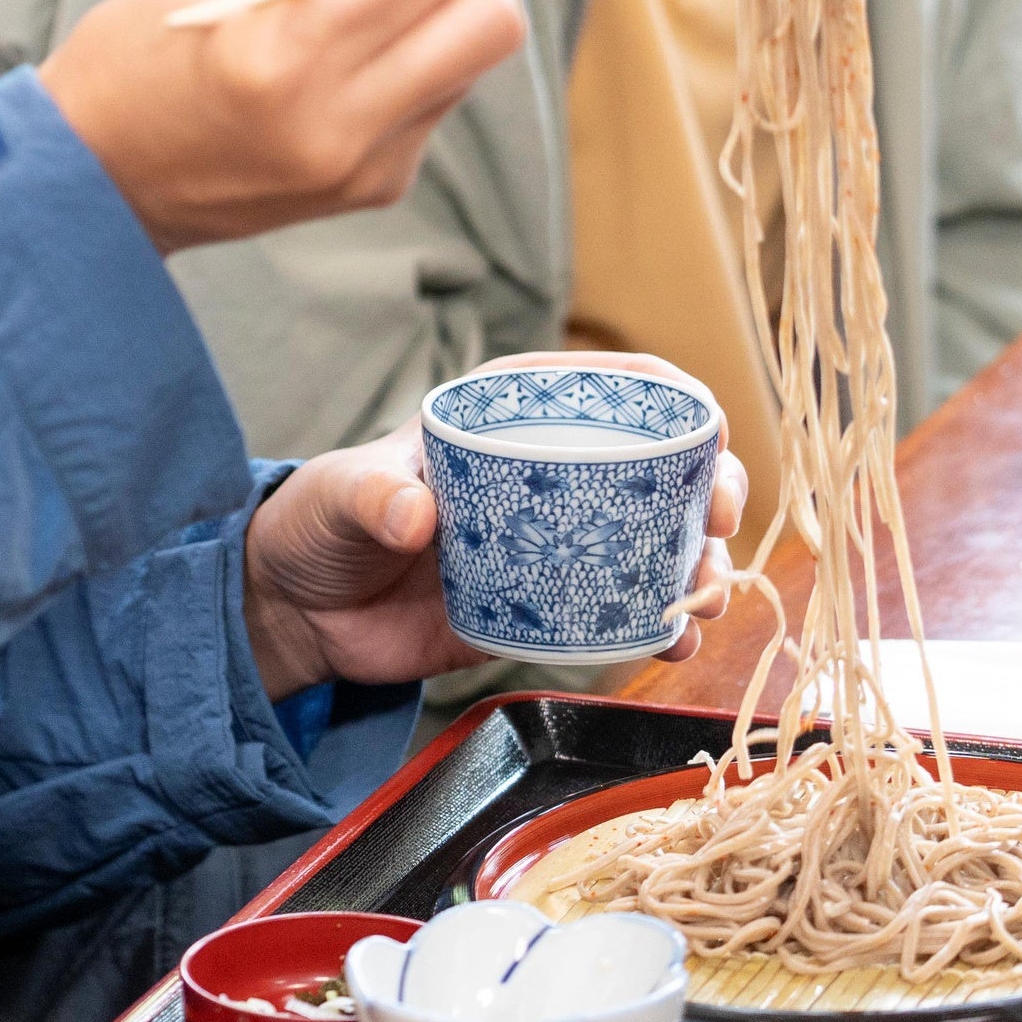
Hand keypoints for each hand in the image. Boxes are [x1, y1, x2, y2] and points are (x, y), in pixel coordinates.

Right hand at [38, 0, 531, 253]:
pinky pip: (445, 93)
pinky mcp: (377, 186)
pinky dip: (440, 39)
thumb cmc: (149, 39)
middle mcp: (336, 121)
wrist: (102, 171)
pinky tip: (397, 14)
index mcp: (284, 53)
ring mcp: (363, 166)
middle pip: (491, 23)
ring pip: (480, 58)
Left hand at [239, 352, 752, 698]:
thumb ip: (372, 498)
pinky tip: (675, 637)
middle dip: (713, 489)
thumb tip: (415, 515)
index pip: (615, 384)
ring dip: (702, 563)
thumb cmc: (321, 522)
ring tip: (704, 594)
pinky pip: (625, 610)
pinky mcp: (553, 606)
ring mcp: (560, 541)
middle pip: (662, 465)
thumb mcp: (342, 495)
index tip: (712, 434)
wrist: (301, 611)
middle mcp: (552, 470)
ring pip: (659, 540)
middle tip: (720, 525)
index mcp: (512, 414)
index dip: (678, 402)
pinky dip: (662, 622)